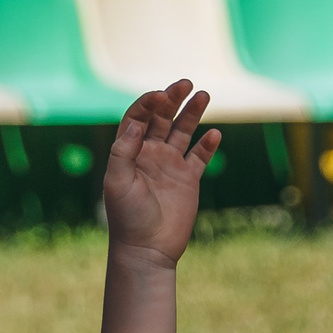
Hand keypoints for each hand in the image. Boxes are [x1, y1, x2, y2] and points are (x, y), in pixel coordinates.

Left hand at [102, 81, 219, 267]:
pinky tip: (214, 134)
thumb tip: (137, 122)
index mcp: (130, 150)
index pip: (139, 117)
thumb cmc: (128, 216)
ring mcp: (170, 165)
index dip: (149, 103)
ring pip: (183, 131)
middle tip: (185, 84)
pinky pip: (200, 157)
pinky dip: (208, 145)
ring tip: (203, 95)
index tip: (161, 97)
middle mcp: (150, 153)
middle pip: (162, 118)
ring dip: (192, 113)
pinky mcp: (188, 180)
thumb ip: (124, 149)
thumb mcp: (117, 180)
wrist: (147, 248)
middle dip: (172, 99)